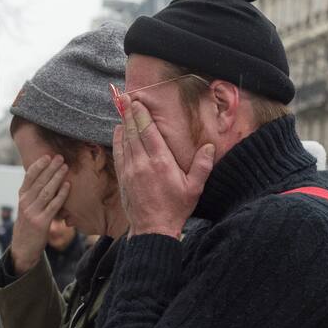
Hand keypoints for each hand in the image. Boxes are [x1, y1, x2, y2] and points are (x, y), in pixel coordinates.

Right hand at [10, 155, 69, 272]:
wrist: (23, 248)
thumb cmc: (28, 225)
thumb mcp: (26, 207)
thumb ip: (33, 193)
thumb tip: (46, 176)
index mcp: (22, 197)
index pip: (29, 177)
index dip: (38, 165)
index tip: (47, 156)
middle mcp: (25, 203)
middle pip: (39, 181)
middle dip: (50, 168)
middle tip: (60, 157)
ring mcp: (33, 213)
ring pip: (46, 191)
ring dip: (56, 178)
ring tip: (65, 167)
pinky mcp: (41, 222)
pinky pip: (53, 205)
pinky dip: (61, 194)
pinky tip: (67, 186)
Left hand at [113, 95, 213, 237]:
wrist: (152, 230)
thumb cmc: (175, 209)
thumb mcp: (194, 188)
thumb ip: (202, 166)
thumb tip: (209, 146)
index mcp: (161, 162)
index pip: (148, 132)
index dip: (141, 115)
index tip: (137, 101)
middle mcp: (143, 163)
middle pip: (134, 132)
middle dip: (129, 113)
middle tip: (125, 98)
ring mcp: (130, 171)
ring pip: (125, 141)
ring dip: (123, 123)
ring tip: (122, 108)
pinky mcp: (123, 179)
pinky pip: (118, 154)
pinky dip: (117, 140)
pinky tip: (118, 131)